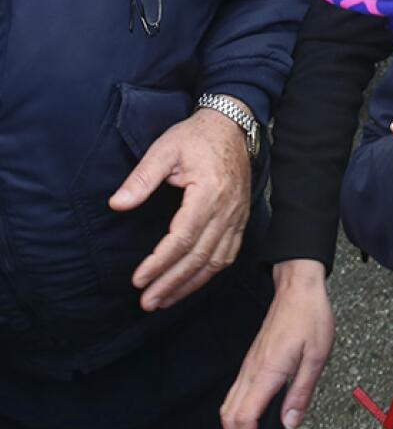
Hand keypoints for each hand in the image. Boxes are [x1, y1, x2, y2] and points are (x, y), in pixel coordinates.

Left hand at [110, 104, 251, 310]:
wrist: (232, 126)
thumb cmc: (197, 137)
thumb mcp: (164, 150)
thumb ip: (141, 178)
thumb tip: (117, 204)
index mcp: (209, 193)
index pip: (184, 238)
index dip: (160, 262)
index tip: (138, 279)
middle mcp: (228, 210)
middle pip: (200, 257)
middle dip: (172, 283)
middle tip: (148, 302)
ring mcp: (238, 217)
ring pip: (216, 261)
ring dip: (190, 285)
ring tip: (164, 300)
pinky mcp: (240, 220)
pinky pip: (228, 254)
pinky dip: (209, 274)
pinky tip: (191, 284)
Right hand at [221, 260, 333, 428]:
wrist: (297, 286)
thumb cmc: (311, 316)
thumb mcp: (317, 354)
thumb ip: (302, 391)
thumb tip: (289, 423)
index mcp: (268, 371)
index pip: (245, 417)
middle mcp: (252, 371)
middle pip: (231, 417)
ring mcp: (249, 366)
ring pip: (230, 407)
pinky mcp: (252, 362)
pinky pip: (235, 396)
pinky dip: (235, 419)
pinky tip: (242, 427)